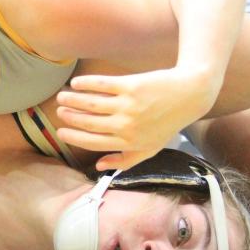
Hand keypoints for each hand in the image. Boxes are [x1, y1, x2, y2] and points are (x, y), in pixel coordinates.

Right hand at [55, 67, 219, 170]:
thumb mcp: (150, 148)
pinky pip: (101, 86)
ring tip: (62, 95)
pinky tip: (76, 82)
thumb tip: (99, 167)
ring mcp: (129, 106)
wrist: (190, 95)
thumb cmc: (168, 123)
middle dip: (69, 117)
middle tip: (60, 111)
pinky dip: (86, 84)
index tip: (61, 131)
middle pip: (89, 123)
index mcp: (130, 143)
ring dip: (72, 100)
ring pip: (91, 104)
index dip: (74, 137)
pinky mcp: (131, 86)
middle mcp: (127, 126)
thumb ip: (125, 161)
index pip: (93, 142)